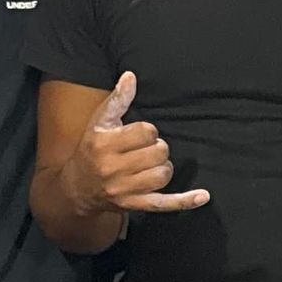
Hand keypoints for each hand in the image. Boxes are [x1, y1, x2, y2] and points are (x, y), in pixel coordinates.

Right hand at [66, 72, 209, 217]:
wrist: (77, 186)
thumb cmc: (92, 148)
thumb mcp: (100, 122)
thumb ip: (118, 99)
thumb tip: (130, 76)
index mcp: (105, 143)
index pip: (147, 132)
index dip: (147, 132)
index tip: (137, 136)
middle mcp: (113, 168)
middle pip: (158, 153)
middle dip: (156, 149)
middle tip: (143, 151)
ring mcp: (124, 189)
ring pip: (163, 174)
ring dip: (163, 168)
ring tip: (150, 166)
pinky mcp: (134, 205)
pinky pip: (164, 204)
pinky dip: (185, 200)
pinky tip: (203, 196)